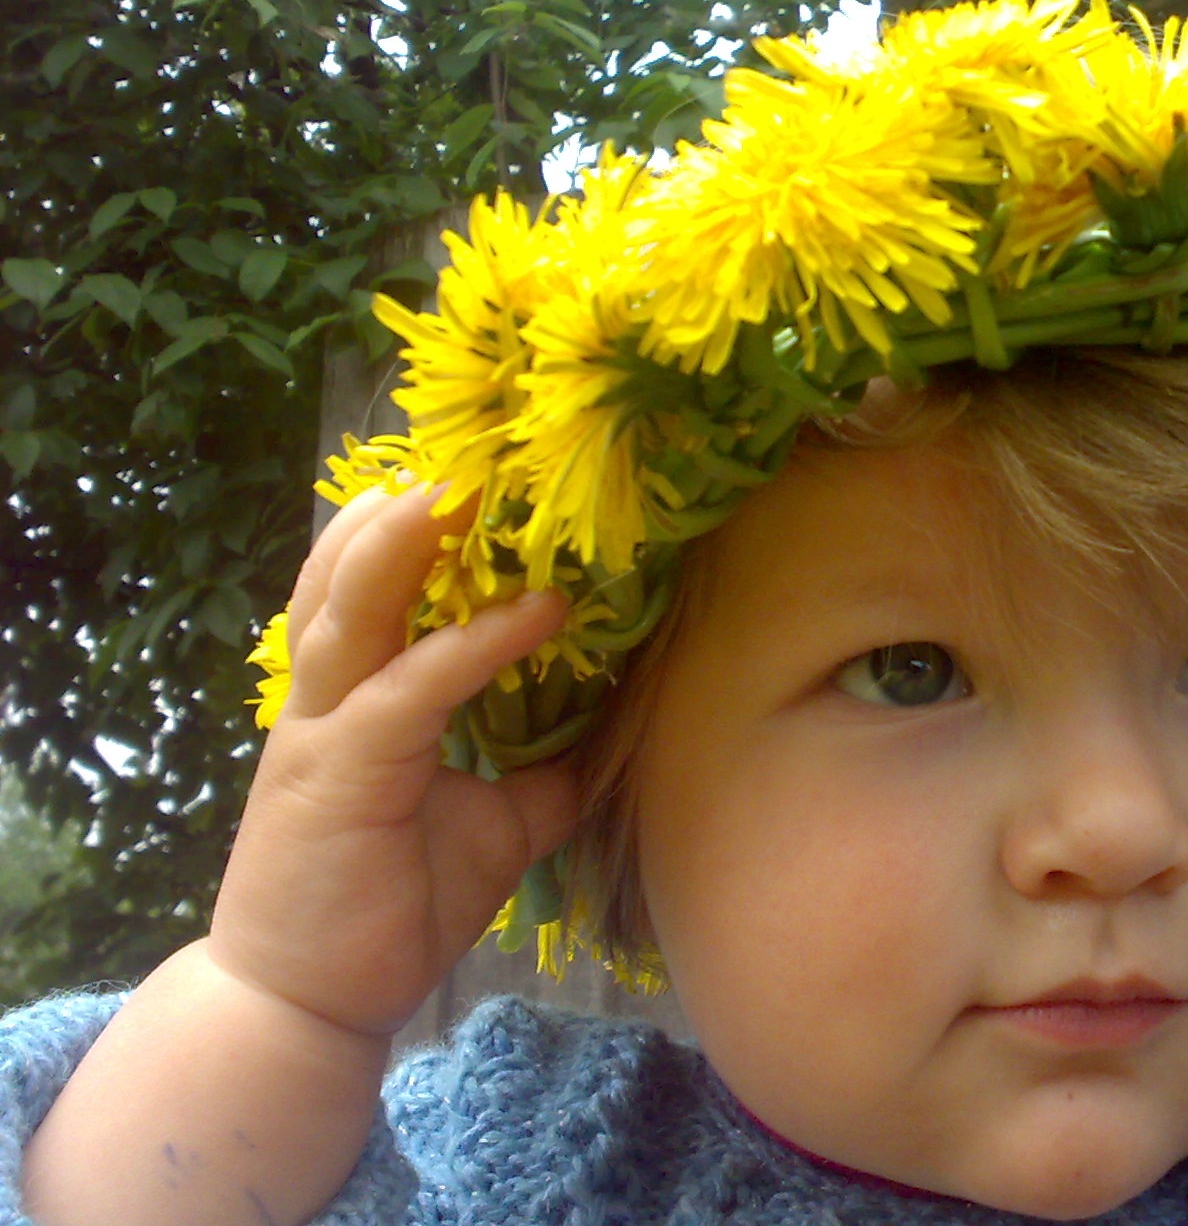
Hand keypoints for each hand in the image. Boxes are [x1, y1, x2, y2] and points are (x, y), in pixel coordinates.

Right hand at [207, 486, 578, 1036]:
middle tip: (463, 450)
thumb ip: (542, 776)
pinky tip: (538, 611)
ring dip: (403, 542)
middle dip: (398, 509)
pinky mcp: (344, 772)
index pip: (374, 593)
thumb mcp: (492, 828)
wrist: (308, 1003)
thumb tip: (614, 738)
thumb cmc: (388, 907)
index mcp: (354, 701)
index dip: (412, 532)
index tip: (473, 475)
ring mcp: (325, 731)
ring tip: (461, 486)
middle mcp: (329, 700)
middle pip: (347, 576)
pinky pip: (413, 688)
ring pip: (353, 609)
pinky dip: (475, 643)